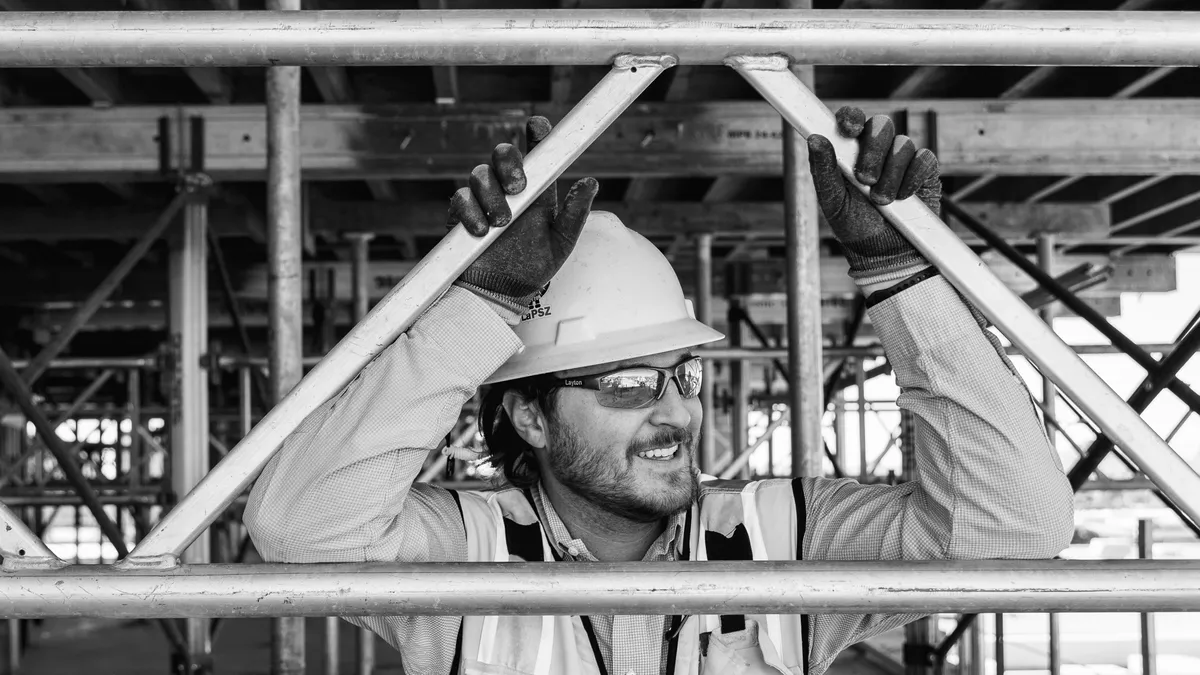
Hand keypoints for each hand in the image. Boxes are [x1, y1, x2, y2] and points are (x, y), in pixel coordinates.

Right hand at [448, 116, 598, 309]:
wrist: (502, 294)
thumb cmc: (533, 267)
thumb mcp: (562, 242)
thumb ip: (575, 213)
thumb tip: (591, 183)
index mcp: (536, 190)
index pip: (537, 153)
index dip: (537, 134)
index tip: (538, 125)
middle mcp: (508, 189)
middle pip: (502, 154)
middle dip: (509, 164)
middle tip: (519, 186)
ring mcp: (482, 200)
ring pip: (480, 175)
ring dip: (492, 195)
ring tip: (502, 222)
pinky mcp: (460, 214)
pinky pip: (460, 199)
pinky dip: (471, 213)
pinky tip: (481, 231)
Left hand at [807, 107, 940, 280]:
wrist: (884, 255)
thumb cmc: (854, 227)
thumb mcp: (832, 202)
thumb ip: (823, 170)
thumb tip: (814, 138)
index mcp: (851, 151)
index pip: (853, 120)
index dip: (852, 116)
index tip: (849, 128)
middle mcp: (878, 150)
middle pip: (881, 125)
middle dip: (873, 151)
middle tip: (865, 179)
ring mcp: (903, 160)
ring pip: (902, 144)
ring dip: (891, 174)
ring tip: (882, 201)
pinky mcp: (925, 172)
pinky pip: (924, 159)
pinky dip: (912, 178)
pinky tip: (903, 197)